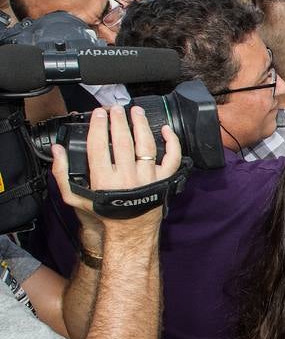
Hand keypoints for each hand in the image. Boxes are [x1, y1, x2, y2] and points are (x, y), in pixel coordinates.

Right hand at [51, 105, 182, 232]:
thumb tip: (58, 150)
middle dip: (119, 121)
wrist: (130, 230)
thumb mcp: (75, 197)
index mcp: (104, 180)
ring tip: (136, 111)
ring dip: (141, 124)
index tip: (99, 113)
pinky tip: (166, 130)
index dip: (99, 126)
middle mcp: (127, 178)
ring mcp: (148, 178)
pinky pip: (172, 158)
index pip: (99, 146)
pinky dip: (172, 143)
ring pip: (147, 145)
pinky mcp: (164, 180)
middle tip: (115, 109)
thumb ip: (62, 173)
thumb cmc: (104, 211)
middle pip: (123, 141)